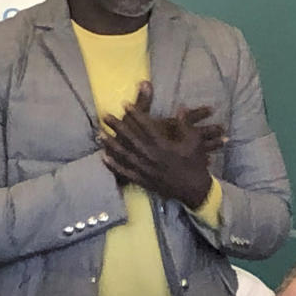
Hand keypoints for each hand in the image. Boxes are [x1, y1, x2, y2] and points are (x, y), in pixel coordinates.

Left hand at [100, 82, 223, 207]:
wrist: (195, 190)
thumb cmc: (195, 164)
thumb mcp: (194, 142)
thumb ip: (185, 124)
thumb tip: (180, 107)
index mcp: (164, 146)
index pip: (146, 127)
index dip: (135, 114)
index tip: (124, 104)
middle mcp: (151, 156)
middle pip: (130, 138)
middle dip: (117, 126)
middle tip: (105, 116)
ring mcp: (145, 170)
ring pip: (125, 155)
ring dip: (111, 144)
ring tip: (100, 134)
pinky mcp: (143, 181)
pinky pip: (125, 172)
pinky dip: (114, 165)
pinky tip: (104, 158)